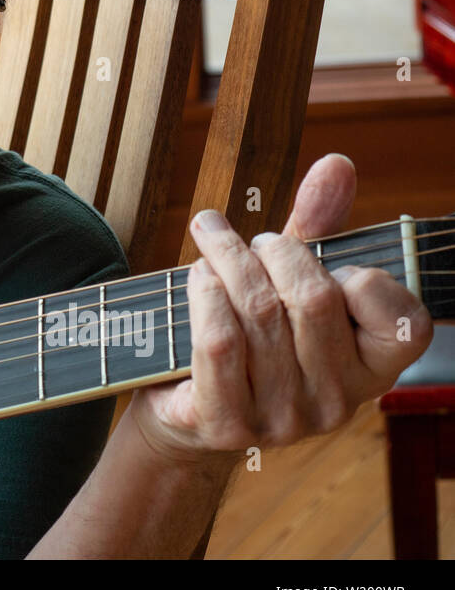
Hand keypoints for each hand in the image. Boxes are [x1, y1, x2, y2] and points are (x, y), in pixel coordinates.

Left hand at [128, 153, 433, 465]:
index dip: (360, 275)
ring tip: (211, 242)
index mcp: (373, 370)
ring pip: (259, 313)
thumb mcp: (287, 279)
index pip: (406, 318)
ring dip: (227, 261)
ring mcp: (285, 420)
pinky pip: (220, 342)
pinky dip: (204, 295)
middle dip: (273, 250)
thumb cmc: (249, 331)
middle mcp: (338, 403)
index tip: (311, 255)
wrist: (183, 404)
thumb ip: (318, 226)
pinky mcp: (229, 425)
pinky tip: (197, 276)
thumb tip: (337, 164)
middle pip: (314, 299)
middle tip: (246, 238)